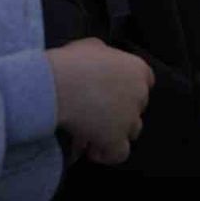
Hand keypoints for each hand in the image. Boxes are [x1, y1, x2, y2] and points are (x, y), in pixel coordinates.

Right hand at [46, 38, 153, 164]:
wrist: (55, 85)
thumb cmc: (70, 62)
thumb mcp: (91, 46)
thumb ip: (105, 54)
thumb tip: (101, 60)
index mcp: (138, 69)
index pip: (144, 83)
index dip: (126, 90)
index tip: (108, 95)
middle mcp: (140, 93)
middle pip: (137, 107)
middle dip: (119, 112)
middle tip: (95, 116)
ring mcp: (130, 117)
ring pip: (132, 130)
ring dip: (114, 132)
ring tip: (91, 134)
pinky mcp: (116, 138)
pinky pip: (119, 153)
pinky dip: (107, 154)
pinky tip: (91, 151)